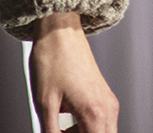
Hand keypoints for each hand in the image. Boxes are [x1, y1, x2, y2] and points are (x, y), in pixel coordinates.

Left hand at [29, 12, 117, 132]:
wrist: (59, 29)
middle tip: (60, 132)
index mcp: (94, 113)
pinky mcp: (104, 95)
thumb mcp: (44, 103)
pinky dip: (86, 125)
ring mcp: (108, 101)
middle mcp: (108, 108)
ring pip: (102, 132)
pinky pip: (100, 120)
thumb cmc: (53, 57)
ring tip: (60, 128)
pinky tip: (68, 118)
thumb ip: (49, 131)